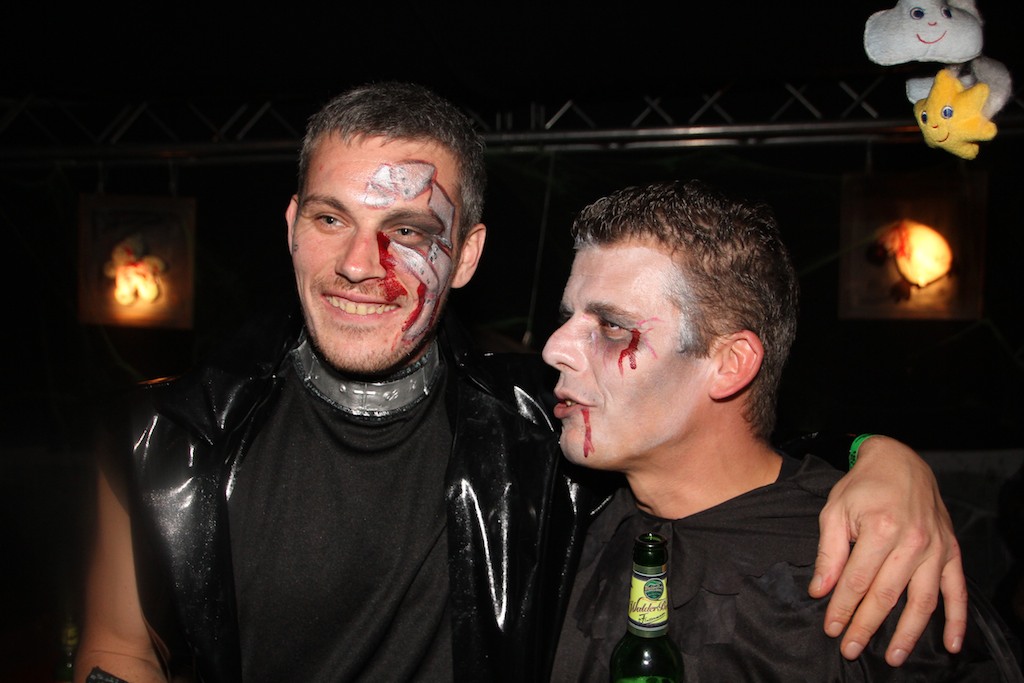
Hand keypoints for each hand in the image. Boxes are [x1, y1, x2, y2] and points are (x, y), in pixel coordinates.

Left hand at [809, 435, 967, 666]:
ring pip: (922, 601)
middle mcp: (912, 541)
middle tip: (851, 649)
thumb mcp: (835, 511)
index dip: (842, 608)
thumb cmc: (862, 487)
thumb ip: (829, 553)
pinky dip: (957, 619)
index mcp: (880, 529)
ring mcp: (935, 548)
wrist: (900, 461)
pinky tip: (951, 643)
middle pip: (886, 595)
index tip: (831, 629)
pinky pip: (957, 590)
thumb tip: (819, 590)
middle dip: (866, 626)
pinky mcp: (951, 551)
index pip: (857, 581)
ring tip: (892, 656)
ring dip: (908, 633)